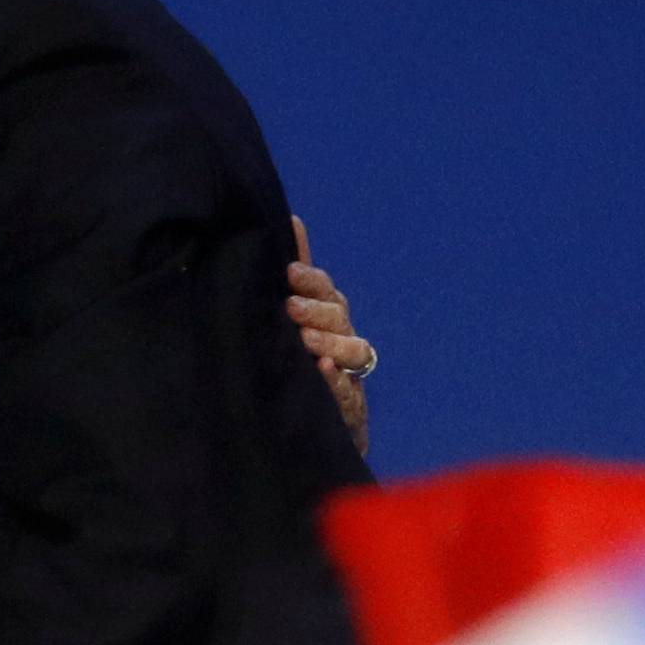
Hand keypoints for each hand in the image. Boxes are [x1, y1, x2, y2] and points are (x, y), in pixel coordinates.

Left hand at [286, 216, 372, 455]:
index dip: (311, 279)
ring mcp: (348, 371)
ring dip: (330, 341)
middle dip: (317, 308)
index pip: (324, 290)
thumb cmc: (301, 361)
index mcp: (326, 316)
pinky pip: (347, 390)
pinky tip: (325, 370)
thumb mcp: (294, 320)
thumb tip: (292, 222)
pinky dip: (336, 378)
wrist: (314, 423)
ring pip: (353, 349)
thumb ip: (297, 278)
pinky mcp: (348, 403)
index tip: (290, 271)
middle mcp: (341, 339)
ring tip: (306, 340)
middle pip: (339, 315)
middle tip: (291, 307)